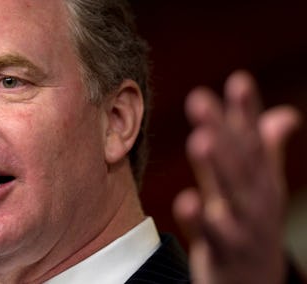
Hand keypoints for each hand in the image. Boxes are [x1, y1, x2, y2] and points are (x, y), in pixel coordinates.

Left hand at [173, 70, 301, 283]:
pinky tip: (186, 200)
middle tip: (199, 99)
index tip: (237, 81)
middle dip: (222, 129)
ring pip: (229, 195)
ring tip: (201, 140)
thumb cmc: (252, 226)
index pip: (253, 140)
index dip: (246, 111)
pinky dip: (198, 219)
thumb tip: (283, 113)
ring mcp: (240, 226)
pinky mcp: (221, 253)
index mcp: (261, 179)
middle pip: (239, 161)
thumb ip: (265, 150)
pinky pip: (209, 236)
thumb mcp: (262, 188)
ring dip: (216, 168)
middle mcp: (254, 199)